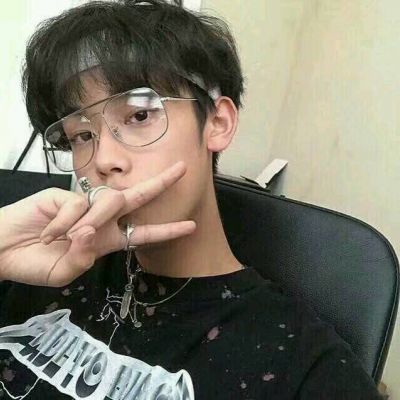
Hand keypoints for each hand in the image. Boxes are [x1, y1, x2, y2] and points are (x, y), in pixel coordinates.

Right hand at [0, 161, 195, 286]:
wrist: (3, 251)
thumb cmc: (34, 263)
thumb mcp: (64, 274)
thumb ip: (82, 258)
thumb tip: (90, 232)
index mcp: (107, 240)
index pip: (143, 232)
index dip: (167, 230)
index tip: (190, 225)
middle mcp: (100, 219)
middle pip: (137, 196)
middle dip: (160, 182)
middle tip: (183, 169)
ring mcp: (83, 204)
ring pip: (109, 201)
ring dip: (91, 223)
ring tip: (66, 238)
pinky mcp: (64, 193)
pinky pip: (76, 205)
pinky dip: (62, 224)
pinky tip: (47, 233)